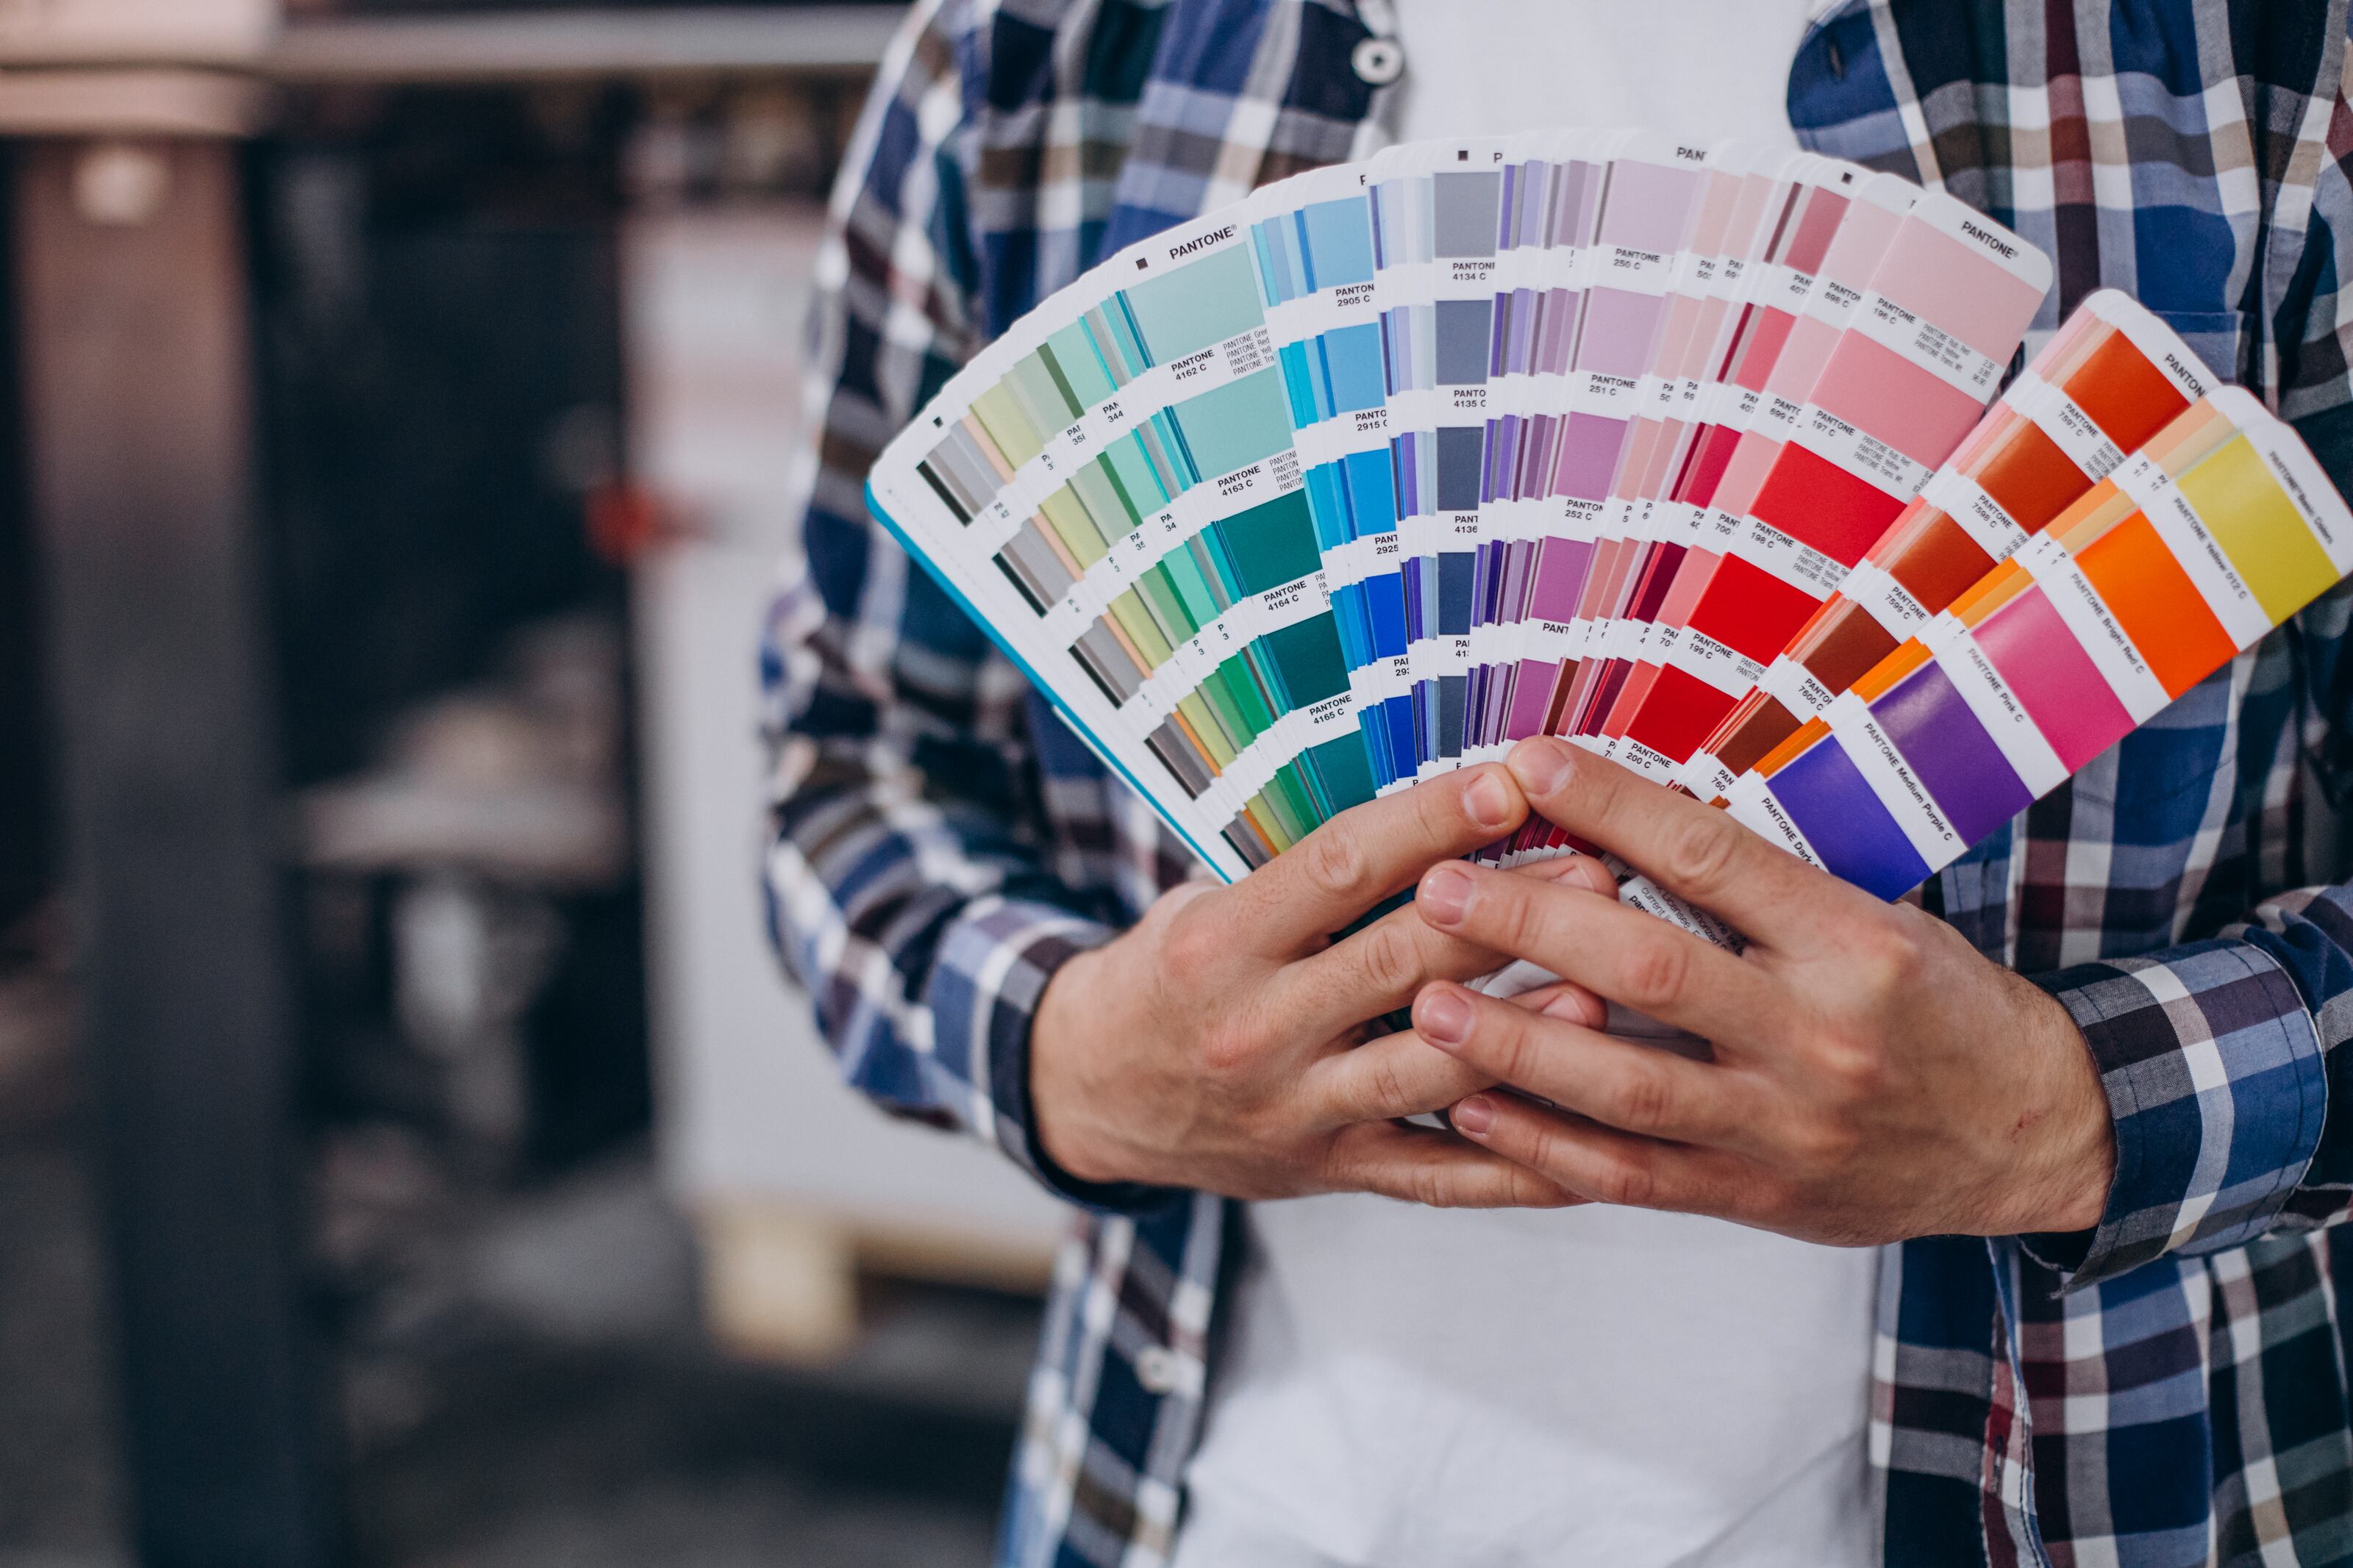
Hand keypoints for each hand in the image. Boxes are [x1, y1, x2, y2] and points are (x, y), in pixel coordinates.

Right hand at [1031, 763, 1598, 1206]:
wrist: (1088, 1093)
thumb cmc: (1167, 976)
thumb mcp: (1202, 904)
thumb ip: (1303, 875)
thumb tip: (1435, 813)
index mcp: (1220, 944)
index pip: (1338, 869)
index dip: (1430, 823)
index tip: (1508, 783)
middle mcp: (1255, 1029)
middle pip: (1398, 963)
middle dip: (1506, 912)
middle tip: (1598, 866)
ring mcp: (1294, 1110)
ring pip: (1426, 1069)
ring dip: (1523, 1028)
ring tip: (1605, 987)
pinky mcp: (1329, 1170)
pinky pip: (1438, 1173)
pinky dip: (1519, 1161)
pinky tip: (1591, 1135)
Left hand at [1406, 737, 2116, 1245]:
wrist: (2034, 1136)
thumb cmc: (1941, 1009)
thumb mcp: (1879, 920)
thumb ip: (1762, 887)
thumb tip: (1629, 816)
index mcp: (1852, 941)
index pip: (1712, 855)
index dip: (1611, 806)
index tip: (1527, 763)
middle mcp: (1819, 1033)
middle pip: (1653, 968)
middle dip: (1532, 925)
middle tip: (1439, 887)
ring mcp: (1784, 1124)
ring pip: (1628, 1083)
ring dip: (1516, 1044)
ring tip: (1426, 1005)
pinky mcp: (1757, 1196)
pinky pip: (1633, 1175)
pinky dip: (1546, 1144)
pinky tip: (1475, 1107)